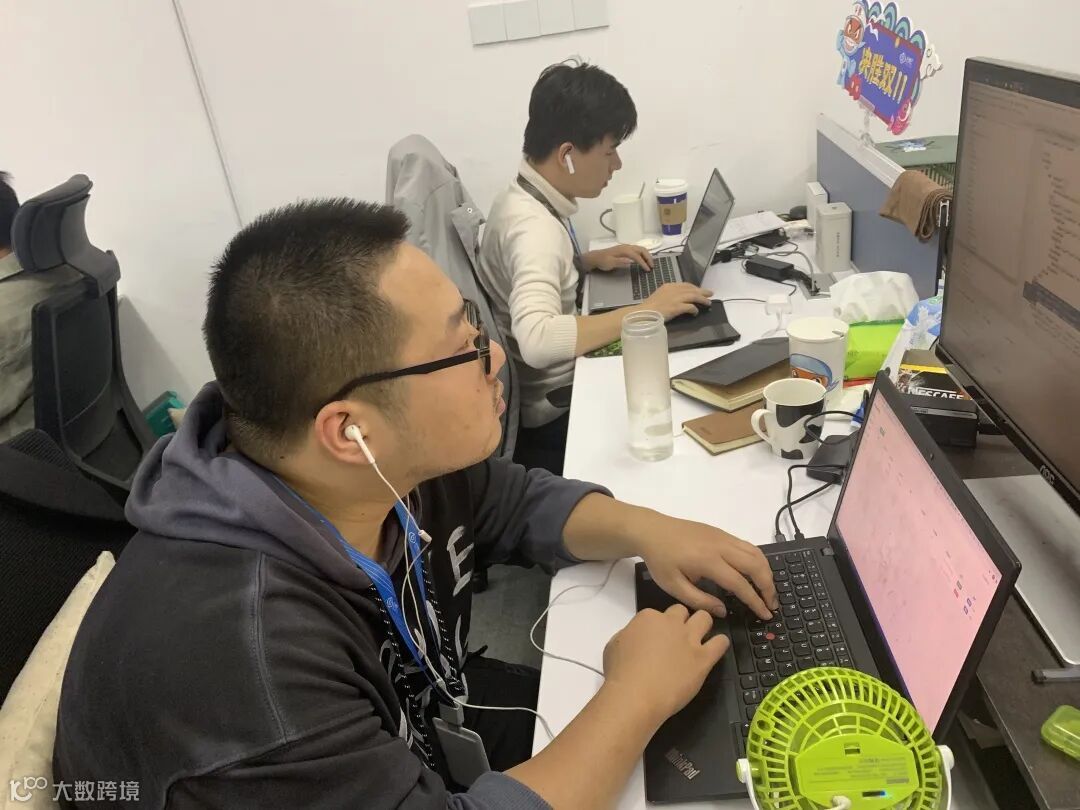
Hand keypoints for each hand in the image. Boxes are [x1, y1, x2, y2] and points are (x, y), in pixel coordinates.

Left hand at [586, 244, 653, 271]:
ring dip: (647, 255)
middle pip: (641, 250)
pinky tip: (644, 259)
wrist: (596, 257)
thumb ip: (620, 262)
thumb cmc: (603, 261)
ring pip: (640, 248)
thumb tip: (630, 261)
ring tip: (650, 263)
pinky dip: (643, 254)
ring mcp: (626, 247)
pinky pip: (637, 249)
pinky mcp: (625, 249)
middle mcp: (626, 247)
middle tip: (652, 266)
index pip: (637, 256)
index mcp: (624, 250)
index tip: (648, 270)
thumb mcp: (610, 263)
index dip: (643, 262)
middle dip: (648, 257)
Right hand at [603, 604, 728, 719]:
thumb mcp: (614, 645)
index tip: (657, 639)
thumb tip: (638, 637)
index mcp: (648, 617)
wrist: (636, 695)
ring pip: (705, 618)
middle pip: (683, 611)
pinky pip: (721, 643)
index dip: (658, 626)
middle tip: (678, 637)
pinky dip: (720, 643)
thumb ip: (630, 634)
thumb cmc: (620, 673)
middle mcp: (671, 623)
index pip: (658, 613)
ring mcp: (689, 639)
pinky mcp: (703, 658)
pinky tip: (715, 649)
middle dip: (682, 621)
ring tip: (700, 638)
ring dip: (703, 625)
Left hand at [634, 513, 777, 619]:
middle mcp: (720, 546)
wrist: (652, 530)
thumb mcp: (673, 586)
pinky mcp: (722, 532)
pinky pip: (748, 545)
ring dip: (766, 572)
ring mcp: (723, 536)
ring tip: (768, 591)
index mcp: (707, 561)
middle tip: (771, 605)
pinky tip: (757, 573)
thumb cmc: (660, 560)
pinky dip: (758, 560)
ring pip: (755, 552)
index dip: (755, 600)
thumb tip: (723, 611)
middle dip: (768, 586)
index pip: (739, 583)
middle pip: (755, 565)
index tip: (765, 614)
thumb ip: (699, 600)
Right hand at [641, 282, 713, 319]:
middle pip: (691, 289)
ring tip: (708, 303)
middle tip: (710, 293)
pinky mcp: (677, 307)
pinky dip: (694, 309)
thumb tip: (677, 299)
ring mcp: (676, 298)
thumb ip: (669, 295)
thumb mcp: (659, 296)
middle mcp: (674, 290)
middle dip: (702, 291)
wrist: (644, 313)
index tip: (699, 290)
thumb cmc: (649, 307)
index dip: (694, 287)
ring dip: (702, 299)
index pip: (685, 285)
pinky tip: (696, 312)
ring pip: (693, 296)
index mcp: (669, 286)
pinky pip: (690, 307)